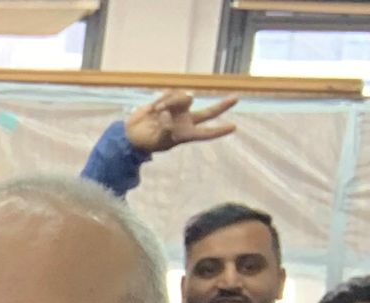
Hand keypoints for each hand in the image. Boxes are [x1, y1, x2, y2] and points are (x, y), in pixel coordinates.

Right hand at [124, 91, 238, 153]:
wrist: (133, 133)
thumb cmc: (146, 141)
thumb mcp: (156, 140)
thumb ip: (164, 129)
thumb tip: (167, 114)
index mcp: (185, 134)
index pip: (205, 132)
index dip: (219, 130)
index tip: (233, 127)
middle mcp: (186, 120)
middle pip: (209, 112)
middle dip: (222, 106)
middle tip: (236, 98)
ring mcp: (179, 109)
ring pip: (185, 98)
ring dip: (170, 102)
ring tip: (156, 110)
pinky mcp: (170, 100)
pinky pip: (172, 93)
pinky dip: (162, 99)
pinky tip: (153, 108)